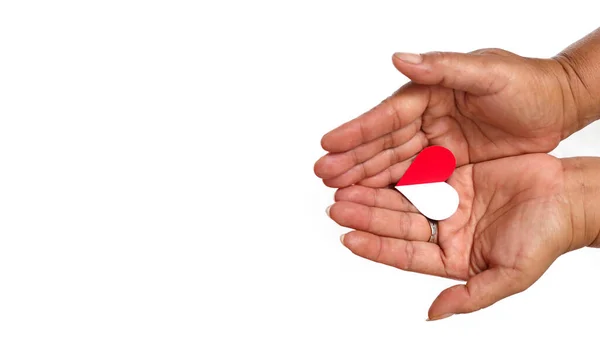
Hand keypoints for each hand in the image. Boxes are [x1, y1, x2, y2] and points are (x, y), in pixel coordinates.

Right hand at [314, 49, 576, 187]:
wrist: (559, 104)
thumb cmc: (527, 83)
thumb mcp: (488, 73)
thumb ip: (443, 68)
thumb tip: (401, 59)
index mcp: (429, 94)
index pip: (387, 116)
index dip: (357, 130)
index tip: (328, 143)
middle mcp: (427, 120)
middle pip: (383, 144)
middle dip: (352, 159)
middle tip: (323, 174)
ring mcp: (436, 144)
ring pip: (394, 164)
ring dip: (365, 177)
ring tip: (337, 191)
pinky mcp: (450, 165)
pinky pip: (416, 181)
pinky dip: (393, 190)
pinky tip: (372, 199)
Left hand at [327, 154, 573, 318]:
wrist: (571, 196)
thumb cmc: (547, 238)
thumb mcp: (509, 276)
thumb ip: (470, 297)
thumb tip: (432, 315)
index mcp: (452, 256)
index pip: (404, 254)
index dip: (375, 247)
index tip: (347, 238)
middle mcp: (445, 229)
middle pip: (396, 223)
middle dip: (365, 215)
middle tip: (336, 206)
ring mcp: (448, 200)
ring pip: (402, 196)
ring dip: (373, 192)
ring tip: (344, 186)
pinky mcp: (454, 173)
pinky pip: (419, 170)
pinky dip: (397, 169)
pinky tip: (374, 164)